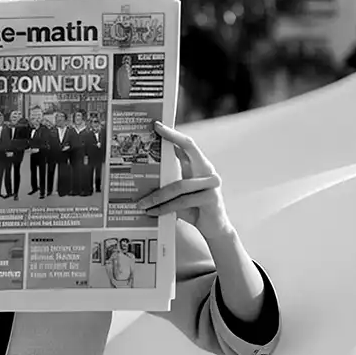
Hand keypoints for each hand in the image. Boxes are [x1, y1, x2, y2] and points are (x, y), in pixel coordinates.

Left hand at [142, 121, 232, 238]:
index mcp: (200, 166)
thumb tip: (147, 170)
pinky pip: (183, 201)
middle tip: (154, 132)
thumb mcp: (180, 193)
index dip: (173, 134)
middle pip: (189, 148)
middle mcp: (208, 170)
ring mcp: (212, 183)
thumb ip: (171, 179)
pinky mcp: (211, 198)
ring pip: (179, 185)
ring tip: (141, 203)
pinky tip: (153, 212)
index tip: (157, 125)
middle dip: (171, 138)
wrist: (214, 228)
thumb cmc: (194, 209)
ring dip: (157, 196)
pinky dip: (165, 208)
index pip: (187, 145)